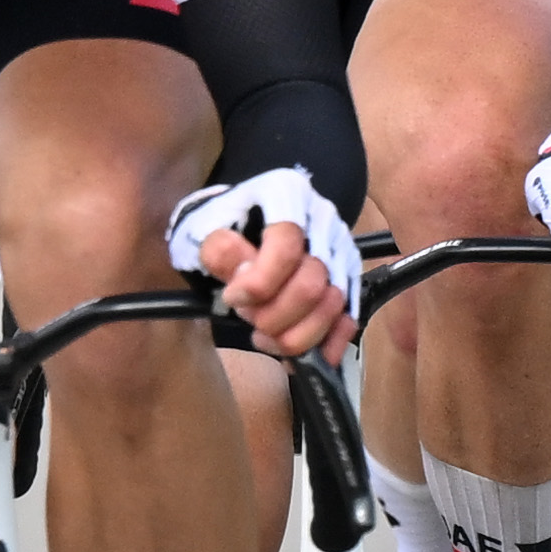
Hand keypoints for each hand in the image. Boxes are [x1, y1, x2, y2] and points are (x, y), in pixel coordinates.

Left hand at [168, 166, 358, 360]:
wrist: (239, 223)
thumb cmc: (221, 226)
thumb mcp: (202, 229)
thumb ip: (219, 250)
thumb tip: (244, 274)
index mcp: (287, 195)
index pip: (286, 248)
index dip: (259, 284)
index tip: (231, 299)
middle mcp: (323, 220)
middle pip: (312, 284)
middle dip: (275, 315)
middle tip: (248, 318)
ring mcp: (341, 250)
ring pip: (333, 307)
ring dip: (295, 335)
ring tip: (264, 337)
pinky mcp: (348, 280)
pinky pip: (347, 320)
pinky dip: (324, 346)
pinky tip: (294, 356)